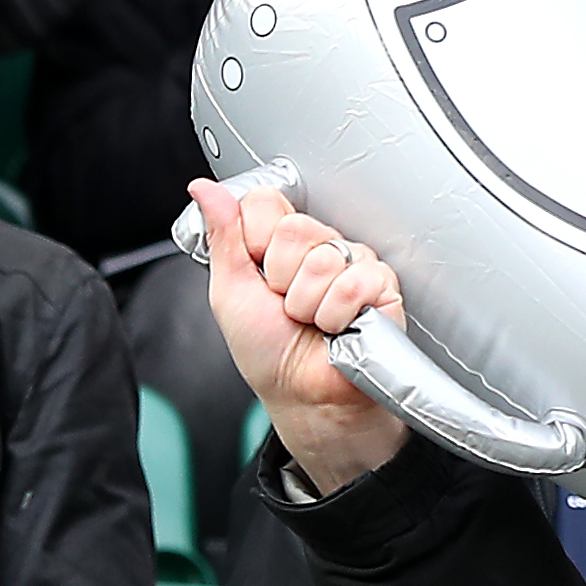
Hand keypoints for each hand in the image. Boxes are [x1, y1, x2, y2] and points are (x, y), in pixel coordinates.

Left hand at [192, 176, 405, 493]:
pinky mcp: (382, 285)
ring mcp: (352, 262)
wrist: (302, 395)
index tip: (259, 274)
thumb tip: (203, 189)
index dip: (256, 240)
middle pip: (295, 228)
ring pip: (323, 257)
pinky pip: (353, 282)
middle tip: (288, 306)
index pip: (267, 202)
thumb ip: (221, 236)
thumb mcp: (230, 292)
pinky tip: (338, 328)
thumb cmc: (268, 351)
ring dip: (307, 303)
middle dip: (280, 278)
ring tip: (312, 321)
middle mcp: (318, 246)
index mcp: (280, 242)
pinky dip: (335, 315)